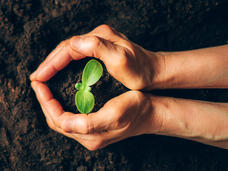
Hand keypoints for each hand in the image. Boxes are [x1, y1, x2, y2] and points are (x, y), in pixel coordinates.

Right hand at [30, 24, 163, 89]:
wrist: (154, 71)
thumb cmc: (140, 70)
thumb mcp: (121, 60)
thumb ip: (98, 47)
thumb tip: (74, 42)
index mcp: (100, 37)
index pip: (68, 48)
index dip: (52, 62)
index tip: (39, 76)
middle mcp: (98, 37)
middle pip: (66, 48)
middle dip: (50, 63)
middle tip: (37, 78)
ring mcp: (99, 43)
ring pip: (70, 52)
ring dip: (55, 64)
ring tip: (44, 76)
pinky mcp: (101, 51)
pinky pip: (77, 56)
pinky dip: (66, 65)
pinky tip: (61, 72)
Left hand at [31, 81, 160, 149]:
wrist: (150, 112)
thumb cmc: (135, 108)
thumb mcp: (113, 114)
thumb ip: (88, 123)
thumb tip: (63, 123)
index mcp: (91, 135)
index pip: (59, 120)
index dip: (46, 103)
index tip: (39, 85)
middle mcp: (88, 137)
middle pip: (57, 122)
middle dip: (45, 103)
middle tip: (39, 85)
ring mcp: (91, 133)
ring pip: (62, 121)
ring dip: (52, 105)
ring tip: (46, 90)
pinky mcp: (94, 128)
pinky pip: (71, 119)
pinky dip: (62, 107)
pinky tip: (61, 97)